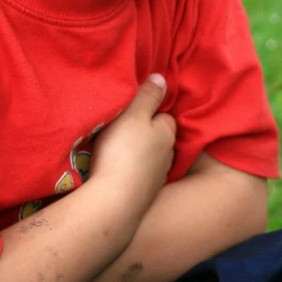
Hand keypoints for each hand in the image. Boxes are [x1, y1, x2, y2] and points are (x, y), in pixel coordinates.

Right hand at [89, 75, 175, 216]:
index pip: (163, 114)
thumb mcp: (133, 114)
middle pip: (156, 137)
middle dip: (143, 132)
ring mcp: (156, 178)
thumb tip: (161, 77)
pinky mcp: (143, 195)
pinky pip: (137, 175)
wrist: (114, 203)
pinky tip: (114, 170)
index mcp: (167, 133)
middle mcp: (167, 156)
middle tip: (120, 128)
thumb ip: (147, 95)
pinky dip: (129, 171)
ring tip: (114, 149)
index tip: (132, 109)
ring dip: (135, 153)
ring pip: (147, 157)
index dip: (149, 110)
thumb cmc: (123, 151)